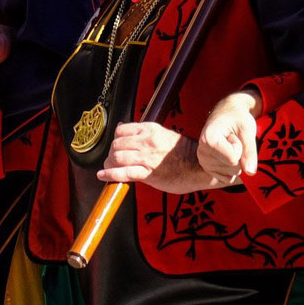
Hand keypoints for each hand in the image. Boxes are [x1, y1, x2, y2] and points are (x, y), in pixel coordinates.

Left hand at [98, 122, 221, 194]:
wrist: (200, 167)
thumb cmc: (184, 153)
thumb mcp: (164, 135)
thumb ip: (143, 133)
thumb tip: (121, 128)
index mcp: (150, 129)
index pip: (121, 130)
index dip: (115, 140)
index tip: (115, 147)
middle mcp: (147, 141)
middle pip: (117, 145)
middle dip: (110, 154)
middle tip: (111, 160)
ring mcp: (148, 157)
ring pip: (117, 158)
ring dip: (109, 164)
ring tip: (108, 169)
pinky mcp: (149, 173)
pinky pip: (124, 173)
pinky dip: (110, 175)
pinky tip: (103, 176)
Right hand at [196, 90, 262, 182]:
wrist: (228, 113)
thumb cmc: (238, 117)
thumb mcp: (247, 130)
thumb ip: (250, 151)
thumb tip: (251, 173)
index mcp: (208, 140)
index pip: (233, 158)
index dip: (240, 146)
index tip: (232, 134)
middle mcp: (202, 152)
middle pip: (233, 167)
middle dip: (239, 154)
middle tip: (232, 138)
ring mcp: (203, 162)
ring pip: (231, 173)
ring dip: (237, 160)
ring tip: (229, 144)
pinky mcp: (208, 168)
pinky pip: (228, 178)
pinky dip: (233, 168)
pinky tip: (227, 153)